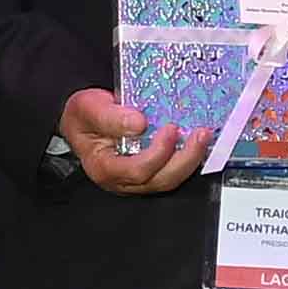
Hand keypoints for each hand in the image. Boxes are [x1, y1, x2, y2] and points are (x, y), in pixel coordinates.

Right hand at [55, 84, 212, 195]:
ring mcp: (140, 177)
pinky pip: (173, 170)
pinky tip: (198, 142)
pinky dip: (189, 157)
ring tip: (203, 136)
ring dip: (192, 159)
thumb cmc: (84, 116)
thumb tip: (138, 122)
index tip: (170, 130)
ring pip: (171, 178)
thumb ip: (110, 116)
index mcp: (104, 167)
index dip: (158, 153)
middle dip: (185, 158)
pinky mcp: (153, 171)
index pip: (136, 170)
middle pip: (160, 180)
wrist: (86, 118)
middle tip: (199, 134)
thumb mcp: (88, 108)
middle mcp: (123, 179)